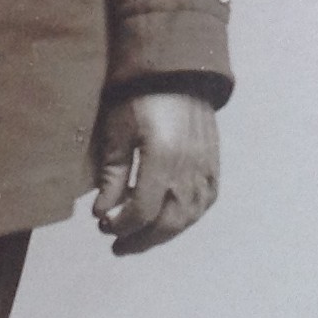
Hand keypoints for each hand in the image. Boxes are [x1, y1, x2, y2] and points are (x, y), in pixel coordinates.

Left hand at [92, 92, 218, 255]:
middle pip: (167, 223)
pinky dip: (186, 218)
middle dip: (140, 240)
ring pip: (188, 218)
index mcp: (162, 158)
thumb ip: (112, 175)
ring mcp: (206, 168)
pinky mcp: (214, 165)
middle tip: (117, 245)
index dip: (121, 225)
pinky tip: (169, 221)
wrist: (176, 72)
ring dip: (162, 233)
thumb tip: (103, 213)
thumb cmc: (138, 96)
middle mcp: (189, 168)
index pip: (143, 211)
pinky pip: (204, 204)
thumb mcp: (117, 131)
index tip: (103, 225)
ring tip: (139, 238)